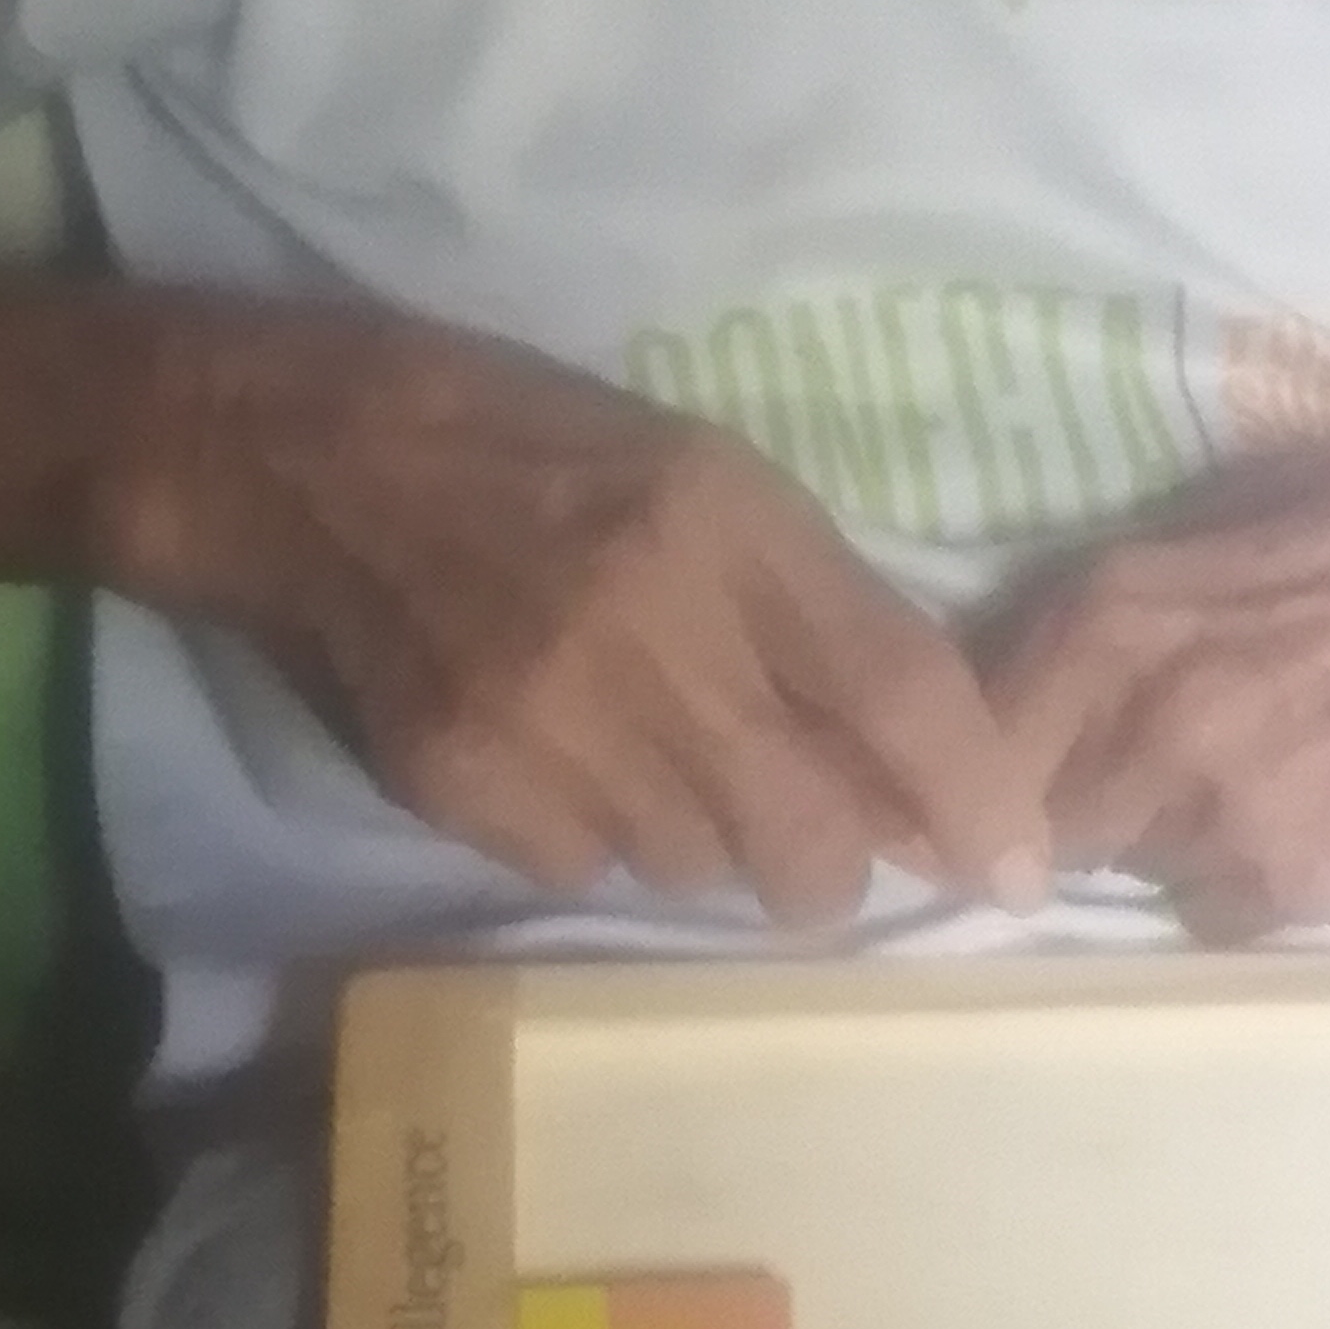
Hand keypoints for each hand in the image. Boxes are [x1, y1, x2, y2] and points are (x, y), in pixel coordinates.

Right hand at [144, 305, 1046, 925]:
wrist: (313, 462)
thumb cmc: (542, 456)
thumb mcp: (709, 484)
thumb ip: (824, 617)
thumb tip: (929, 784)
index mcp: (727, 520)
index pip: (896, 688)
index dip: (973, 798)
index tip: (1016, 873)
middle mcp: (649, 624)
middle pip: (808, 835)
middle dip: (833, 863)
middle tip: (814, 835)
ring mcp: (547, 713)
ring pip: (700, 867)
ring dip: (707, 836)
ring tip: (650, 746)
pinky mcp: (464, 779)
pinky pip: (591, 870)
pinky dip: (601, 839)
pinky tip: (564, 756)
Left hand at [984, 433, 1329, 938]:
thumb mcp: (1200, 523)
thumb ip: (1091, 611)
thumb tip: (987, 687)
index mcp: (1115, 618)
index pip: (968, 740)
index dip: (963, 764)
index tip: (979, 771)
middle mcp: (1157, 727)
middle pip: (1035, 824)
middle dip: (1064, 799)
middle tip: (1129, 759)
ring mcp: (1232, 818)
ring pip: (1127, 865)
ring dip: (1155, 833)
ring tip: (1243, 763)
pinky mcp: (1304, 885)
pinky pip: (1215, 904)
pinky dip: (1235, 870)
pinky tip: (1304, 798)